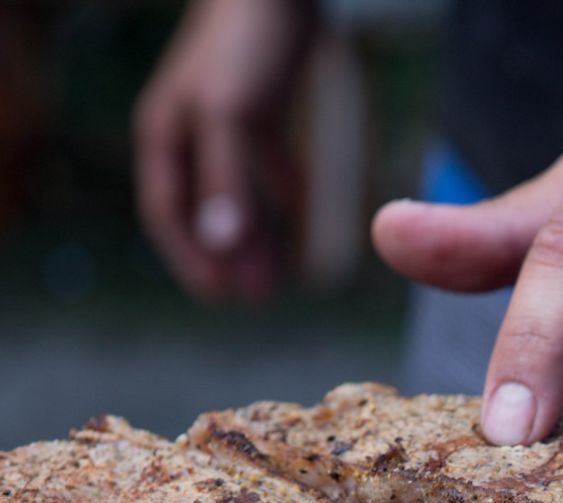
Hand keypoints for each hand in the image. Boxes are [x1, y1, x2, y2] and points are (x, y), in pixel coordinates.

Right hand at [134, 0, 313, 298]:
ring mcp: (218, 120)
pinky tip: (299, 212)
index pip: (165, 213)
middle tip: (256, 299)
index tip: (220, 297)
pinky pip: (259, 162)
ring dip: (249, 236)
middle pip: (197, 210)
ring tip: (275, 276)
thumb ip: (225, 181)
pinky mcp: (254, 106)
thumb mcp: (231, 117)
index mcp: (164, 135)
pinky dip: (274, 191)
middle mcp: (185, 130)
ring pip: (228, 191)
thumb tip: (222, 248)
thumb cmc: (245, 43)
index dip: (190, 259)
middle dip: (223, 259)